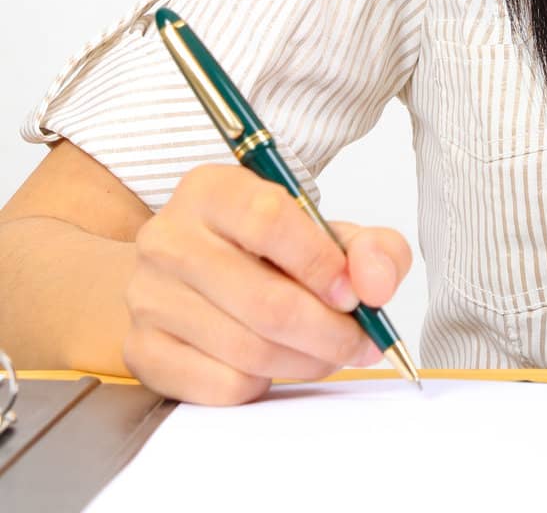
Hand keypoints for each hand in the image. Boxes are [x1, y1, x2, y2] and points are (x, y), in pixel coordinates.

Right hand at [123, 163, 412, 405]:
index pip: (270, 220)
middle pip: (264, 301)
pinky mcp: (143, 350)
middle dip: (329, 332)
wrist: (187, 277)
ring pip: (247, 349)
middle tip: (360, 342)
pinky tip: (277, 364)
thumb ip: (369, 248)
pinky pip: (221, 385)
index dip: (322, 264)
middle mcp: (169, 238)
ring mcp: (149, 296)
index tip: (355, 295)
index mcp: (211, 189)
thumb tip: (375, 284)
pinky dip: (265, 384)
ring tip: (329, 353)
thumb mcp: (322, 232)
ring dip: (306, 362)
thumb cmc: (264, 251)